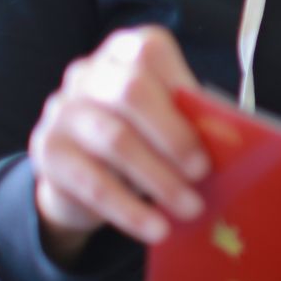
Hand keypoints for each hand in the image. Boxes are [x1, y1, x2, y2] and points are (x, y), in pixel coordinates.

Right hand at [29, 26, 208, 262]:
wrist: (79, 172)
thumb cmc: (140, 136)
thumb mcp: (165, 120)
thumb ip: (190, 119)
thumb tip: (233, 142)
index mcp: (123, 52)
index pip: (150, 52)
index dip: (183, 86)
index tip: (215, 126)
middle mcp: (87, 74)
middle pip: (131, 92)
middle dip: (174, 135)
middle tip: (203, 172)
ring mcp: (62, 110)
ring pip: (114, 141)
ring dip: (159, 179)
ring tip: (190, 208)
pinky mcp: (48, 151)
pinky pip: (92, 183)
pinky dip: (130, 210)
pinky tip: (156, 228)